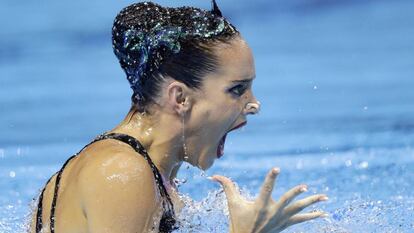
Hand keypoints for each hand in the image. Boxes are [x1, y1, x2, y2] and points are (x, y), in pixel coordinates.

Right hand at [211, 168, 327, 232]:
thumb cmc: (238, 219)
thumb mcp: (233, 203)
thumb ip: (226, 186)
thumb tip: (212, 176)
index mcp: (259, 206)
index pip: (266, 189)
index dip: (271, 179)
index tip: (276, 169)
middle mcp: (272, 213)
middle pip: (287, 202)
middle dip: (296, 194)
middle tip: (306, 187)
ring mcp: (281, 219)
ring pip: (299, 211)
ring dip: (312, 204)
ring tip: (325, 197)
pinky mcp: (285, 224)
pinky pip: (301, 220)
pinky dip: (313, 216)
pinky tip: (324, 213)